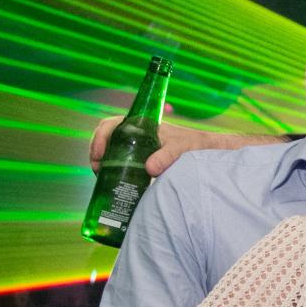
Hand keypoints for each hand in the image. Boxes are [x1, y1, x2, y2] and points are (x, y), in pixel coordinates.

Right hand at [89, 117, 227, 176]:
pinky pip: (123, 161)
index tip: (99, 155)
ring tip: (103, 177)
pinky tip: (116, 182)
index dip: (99, 137)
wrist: (208, 150)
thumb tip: (149, 169)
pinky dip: (115, 170)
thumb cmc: (195, 145)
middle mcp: (137, 134)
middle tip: (98, 170)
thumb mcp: (181, 149)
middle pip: (107, 138)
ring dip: (104, 162)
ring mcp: (139, 147)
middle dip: (97, 152)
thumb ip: (167, 156)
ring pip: (112, 150)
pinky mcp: (143, 159)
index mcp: (142, 126)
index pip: (111, 124)